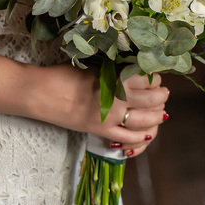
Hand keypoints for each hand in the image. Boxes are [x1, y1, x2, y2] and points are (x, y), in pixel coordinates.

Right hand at [34, 66, 168, 157]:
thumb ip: (114, 71)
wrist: (41, 92)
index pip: (147, 78)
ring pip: (145, 120)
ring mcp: (110, 117)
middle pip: (152, 99)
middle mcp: (117, 98)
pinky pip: (127, 138)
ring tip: (162, 112)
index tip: (155, 77)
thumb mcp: (93, 66)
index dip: (155, 78)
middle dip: (161, 96)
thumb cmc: (63, 74)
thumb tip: (133, 73)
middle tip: (163, 93)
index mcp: (115, 77)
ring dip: (157, 116)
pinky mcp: (101, 131)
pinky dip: (140, 138)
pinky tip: (148, 134)